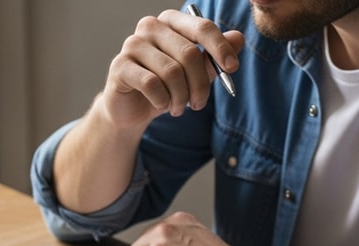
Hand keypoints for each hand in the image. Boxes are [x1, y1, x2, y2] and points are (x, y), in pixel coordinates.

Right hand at [102, 9, 243, 128]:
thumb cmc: (165, 87)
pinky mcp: (120, 66)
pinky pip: (151, 84)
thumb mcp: (194, 74)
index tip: (232, 68)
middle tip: (199, 104)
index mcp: (171, 22)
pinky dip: (162, 100)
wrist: (132, 109)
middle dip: (200, 84)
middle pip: (188, 53)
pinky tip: (162, 105)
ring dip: (180, 97)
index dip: (220, 48)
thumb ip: (214, 57)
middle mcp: (150, 26)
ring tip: (178, 108)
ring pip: (171, 72)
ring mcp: (133, 44)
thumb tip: (238, 38)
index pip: (201, 27)